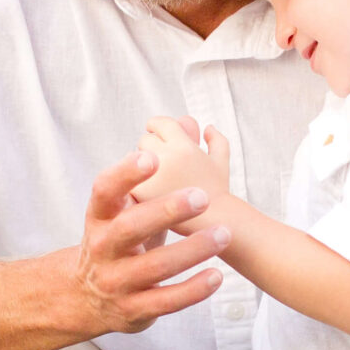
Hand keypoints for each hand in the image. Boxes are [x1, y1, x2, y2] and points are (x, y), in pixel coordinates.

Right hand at [65, 150, 228, 335]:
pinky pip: (166, 301)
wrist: (86, 297)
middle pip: (131, 228)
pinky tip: (216, 276)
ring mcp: (116, 281)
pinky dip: (192, 290)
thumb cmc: (120, 239)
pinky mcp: (133, 310)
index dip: (125, 173)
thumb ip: (157, 173)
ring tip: (223, 234)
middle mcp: (102, 248)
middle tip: (202, 196)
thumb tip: (190, 122)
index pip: (104, 190)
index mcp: (98, 217)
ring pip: (154, 266)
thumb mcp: (127, 208)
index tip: (151, 154)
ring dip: (191, 250)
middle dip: (166, 211)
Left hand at [131, 116, 229, 230]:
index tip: (156, 133)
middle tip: (156, 160)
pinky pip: (128, 180)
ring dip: (139, 164)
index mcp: (183, 146)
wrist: (213, 225)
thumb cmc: (217, 194)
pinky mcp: (140, 194)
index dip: (157, 126)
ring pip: (132, 159)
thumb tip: (207, 127)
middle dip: (150, 147)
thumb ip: (217, 141)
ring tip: (151, 177)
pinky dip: (134, 183)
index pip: (160, 123)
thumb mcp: (221, 164)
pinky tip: (145, 192)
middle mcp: (166, 157)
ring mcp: (151, 176)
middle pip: (145, 140)